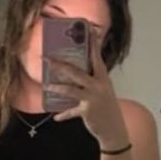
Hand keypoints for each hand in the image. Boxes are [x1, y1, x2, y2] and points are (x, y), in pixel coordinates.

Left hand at [46, 31, 129, 149]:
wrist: (114, 128)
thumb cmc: (106, 107)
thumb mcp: (103, 90)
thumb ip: (91, 80)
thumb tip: (74, 71)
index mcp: (103, 77)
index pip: (96, 57)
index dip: (92, 44)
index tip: (88, 30)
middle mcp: (99, 85)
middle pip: (77, 72)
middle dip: (60, 65)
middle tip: (47, 59)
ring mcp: (93, 98)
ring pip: (71, 90)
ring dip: (57, 87)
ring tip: (46, 85)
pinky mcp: (87, 111)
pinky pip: (71, 111)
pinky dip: (63, 115)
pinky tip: (55, 117)